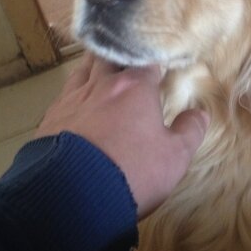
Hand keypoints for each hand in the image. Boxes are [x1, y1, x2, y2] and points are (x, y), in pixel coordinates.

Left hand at [36, 53, 208, 217]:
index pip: (146, 60)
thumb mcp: (174, 156)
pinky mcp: (50, 117)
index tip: (159, 65)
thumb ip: (189, 131)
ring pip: (83, 70)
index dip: (154, 60)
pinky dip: (73, 92)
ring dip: (94, 67)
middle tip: (126, 59)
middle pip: (109, 56)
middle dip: (119, 55)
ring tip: (99, 71)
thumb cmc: (132, 170)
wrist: (72, 195)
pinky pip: (63, 94)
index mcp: (134, 87)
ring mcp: (72, 98)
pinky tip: (74, 102)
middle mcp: (102, 84)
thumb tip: (200, 113)